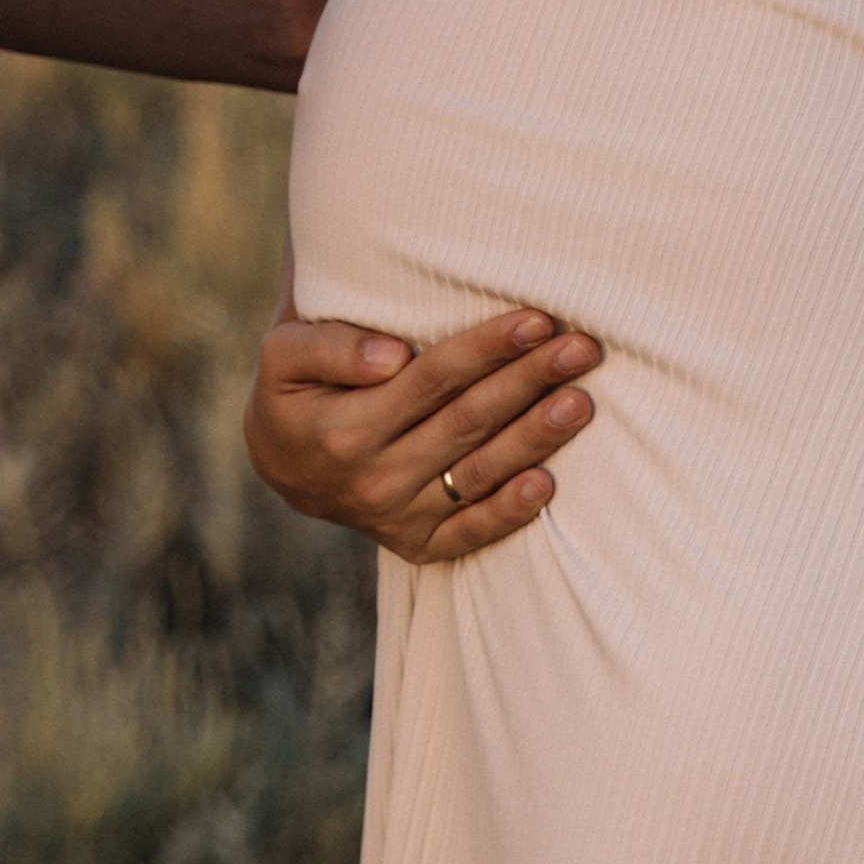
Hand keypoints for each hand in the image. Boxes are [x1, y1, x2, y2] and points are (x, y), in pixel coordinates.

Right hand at [245, 290, 600, 565]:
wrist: (281, 464)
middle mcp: (375, 479)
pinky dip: (511, 512)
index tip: (537, 319)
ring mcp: (399, 517)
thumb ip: (330, 348)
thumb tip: (392, 355)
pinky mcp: (418, 545)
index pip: (432, 380)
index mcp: (344, 429)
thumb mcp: (283, 353)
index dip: (486, 349)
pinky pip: (472, 532)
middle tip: (582, 348)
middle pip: (467, 422)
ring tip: (581, 402)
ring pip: (479, 474)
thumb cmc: (293, 388)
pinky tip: (549, 483)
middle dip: (530, 381)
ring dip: (536, 438)